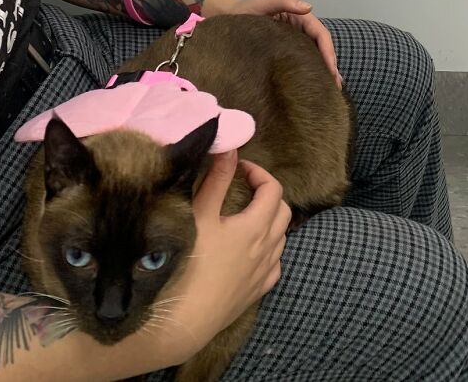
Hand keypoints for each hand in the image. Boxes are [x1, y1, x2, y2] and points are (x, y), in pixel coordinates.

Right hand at [119, 151, 290, 371]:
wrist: (185, 320)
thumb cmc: (190, 262)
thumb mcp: (200, 214)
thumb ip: (217, 179)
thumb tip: (230, 148)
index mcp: (256, 226)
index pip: (273, 189)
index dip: (259, 173)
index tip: (239, 168)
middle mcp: (268, 249)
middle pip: (283, 212)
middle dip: (267, 194)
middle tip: (244, 188)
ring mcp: (264, 273)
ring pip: (281, 239)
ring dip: (270, 221)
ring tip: (245, 215)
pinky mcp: (256, 293)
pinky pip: (275, 265)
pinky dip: (269, 250)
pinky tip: (252, 251)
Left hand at [227, 0, 341, 87]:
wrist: (224, 24)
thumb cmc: (240, 13)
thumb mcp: (259, 5)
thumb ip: (282, 1)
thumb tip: (309, 7)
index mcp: (297, 15)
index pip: (319, 34)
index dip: (328, 52)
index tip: (331, 71)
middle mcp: (298, 28)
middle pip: (321, 46)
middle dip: (330, 65)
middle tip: (334, 87)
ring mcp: (293, 40)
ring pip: (314, 55)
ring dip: (323, 71)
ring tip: (330, 91)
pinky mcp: (285, 52)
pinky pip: (303, 61)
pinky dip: (312, 72)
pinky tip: (315, 85)